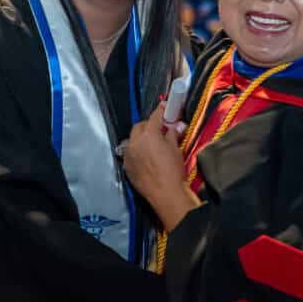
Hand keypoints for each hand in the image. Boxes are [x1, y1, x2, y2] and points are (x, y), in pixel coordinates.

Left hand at [123, 105, 198, 230]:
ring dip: (139, 139)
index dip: (161, 111)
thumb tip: (175, 126)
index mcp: (148, 135)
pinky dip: (136, 153)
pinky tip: (145, 158)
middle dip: (148, 126)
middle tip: (159, 130)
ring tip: (150, 145)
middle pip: (139, 127)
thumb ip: (172, 134)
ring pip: (131, 141)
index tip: (165, 107)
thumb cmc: (173, 170)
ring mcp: (128, 156)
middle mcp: (134, 143)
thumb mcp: (176, 149)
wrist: (166, 194)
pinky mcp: (127, 168)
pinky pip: (129, 154)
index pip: (154, 117)